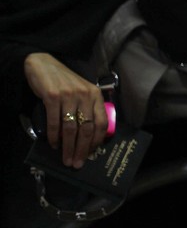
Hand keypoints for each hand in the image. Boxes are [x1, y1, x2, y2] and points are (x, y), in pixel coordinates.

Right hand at [22, 53, 107, 167]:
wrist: (44, 64)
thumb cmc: (64, 82)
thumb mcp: (81, 92)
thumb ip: (87, 109)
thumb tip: (86, 137)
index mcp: (96, 95)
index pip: (101, 122)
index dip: (96, 141)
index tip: (91, 154)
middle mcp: (85, 95)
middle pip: (87, 128)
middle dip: (82, 148)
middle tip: (77, 163)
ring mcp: (69, 96)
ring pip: (71, 127)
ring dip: (68, 146)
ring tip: (66, 159)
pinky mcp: (53, 96)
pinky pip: (54, 121)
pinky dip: (54, 136)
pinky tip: (54, 144)